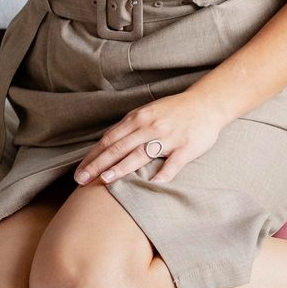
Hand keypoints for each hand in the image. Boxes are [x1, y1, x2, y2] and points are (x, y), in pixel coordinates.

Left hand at [73, 89, 231, 186]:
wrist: (206, 103)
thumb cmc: (173, 111)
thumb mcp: (146, 112)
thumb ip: (128, 128)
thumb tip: (106, 145)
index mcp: (137, 119)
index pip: (109, 140)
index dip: (93, 156)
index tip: (80, 171)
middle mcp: (149, 127)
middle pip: (118, 148)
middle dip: (98, 165)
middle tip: (82, 180)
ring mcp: (167, 137)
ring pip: (140, 154)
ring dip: (122, 168)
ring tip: (106, 180)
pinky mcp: (186, 147)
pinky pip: (173, 162)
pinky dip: (164, 173)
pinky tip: (154, 183)